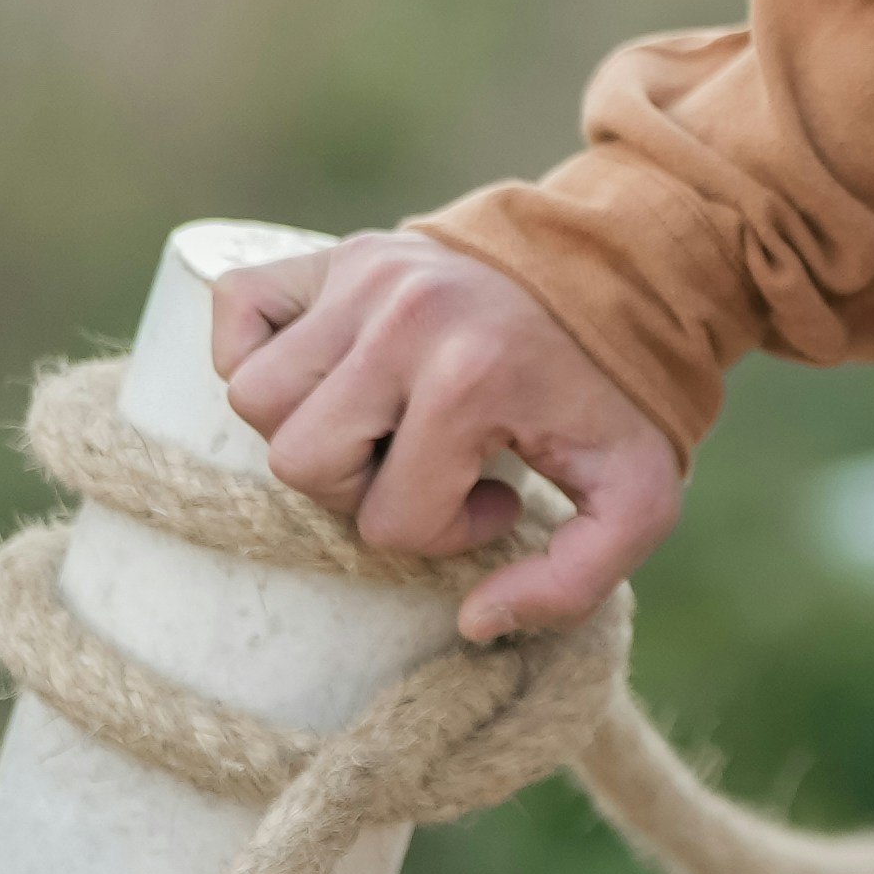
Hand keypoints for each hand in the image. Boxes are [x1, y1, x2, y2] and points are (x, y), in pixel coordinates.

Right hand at [209, 231, 685, 647]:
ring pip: (257, 396)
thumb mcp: (635, 498)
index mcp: (473, 379)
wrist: (622, 276)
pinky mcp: (337, 252)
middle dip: (361, 487)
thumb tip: (473, 621)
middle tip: (428, 463)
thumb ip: (575, 583)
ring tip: (382, 422)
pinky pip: (237, 306)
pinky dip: (256, 349)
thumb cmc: (617, 396)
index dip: (444, 531)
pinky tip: (331, 374)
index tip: (498, 494)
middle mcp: (406, 319)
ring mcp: (364, 276)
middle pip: (301, 461)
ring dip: (309, 428)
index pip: (389, 520)